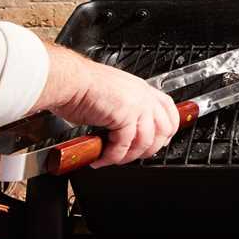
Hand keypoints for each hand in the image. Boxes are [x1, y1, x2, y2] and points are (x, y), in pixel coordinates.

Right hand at [29, 43, 179, 166]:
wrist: (69, 80)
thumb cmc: (81, 85)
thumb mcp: (114, 94)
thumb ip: (126, 109)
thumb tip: (124, 131)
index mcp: (142, 89)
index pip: (169, 110)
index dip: (167, 130)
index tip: (158, 141)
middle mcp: (143, 96)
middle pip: (164, 129)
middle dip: (151, 148)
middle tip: (133, 155)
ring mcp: (137, 105)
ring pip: (146, 142)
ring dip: (129, 156)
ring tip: (113, 158)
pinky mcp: (125, 116)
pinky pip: (124, 145)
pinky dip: (112, 156)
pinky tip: (101, 158)